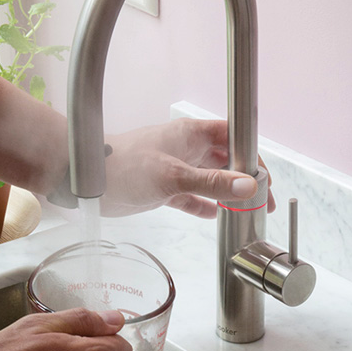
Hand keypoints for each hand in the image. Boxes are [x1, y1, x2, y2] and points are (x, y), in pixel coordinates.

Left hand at [101, 118, 275, 217]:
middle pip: (227, 161)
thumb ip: (211, 183)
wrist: (86, 180)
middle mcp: (187, 149)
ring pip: (212, 180)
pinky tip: (217, 216)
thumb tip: (247, 186)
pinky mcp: (165, 189)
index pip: (234, 137)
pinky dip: (205, 206)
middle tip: (262, 203)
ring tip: (247, 212)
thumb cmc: (123, 166)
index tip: (265, 178)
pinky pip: (192, 197)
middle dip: (246, 179)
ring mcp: (176, 169)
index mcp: (191, 134)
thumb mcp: (173, 176)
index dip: (252, 155)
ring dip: (229, 194)